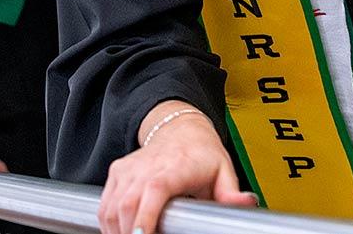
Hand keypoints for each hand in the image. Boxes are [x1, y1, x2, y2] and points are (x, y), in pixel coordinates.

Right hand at [100, 102, 256, 233]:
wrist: (179, 129)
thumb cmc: (201, 153)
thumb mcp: (224, 170)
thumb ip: (232, 192)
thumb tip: (247, 202)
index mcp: (175, 167)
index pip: (155, 189)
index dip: (145, 216)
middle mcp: (147, 166)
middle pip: (127, 204)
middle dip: (128, 233)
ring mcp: (129, 168)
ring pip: (111, 206)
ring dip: (117, 231)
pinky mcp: (117, 172)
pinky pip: (105, 203)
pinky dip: (108, 222)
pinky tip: (120, 232)